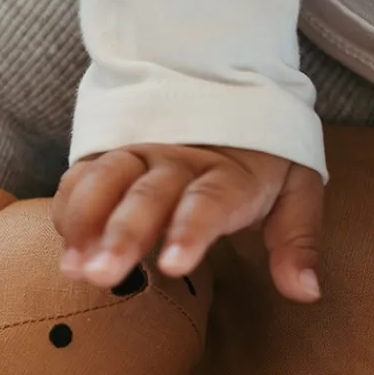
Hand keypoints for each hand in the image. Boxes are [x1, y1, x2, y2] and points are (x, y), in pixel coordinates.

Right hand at [52, 144, 323, 302]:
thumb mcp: (296, 187)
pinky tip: (66, 248)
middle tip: (102, 275)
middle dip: (123, 236)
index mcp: (229, 172)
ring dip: (86, 224)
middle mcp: (178, 160)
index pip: (209, 200)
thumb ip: (297, 239)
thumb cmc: (259, 151)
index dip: (190, 230)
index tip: (174, 266)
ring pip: (105, 182)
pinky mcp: (108, 155)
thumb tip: (307, 293)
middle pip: (147, 197)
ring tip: (74, 268)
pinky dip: (69, 210)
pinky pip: (80, 178)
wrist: (223, 81)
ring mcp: (138, 154)